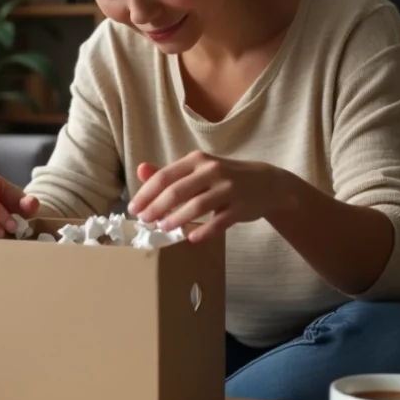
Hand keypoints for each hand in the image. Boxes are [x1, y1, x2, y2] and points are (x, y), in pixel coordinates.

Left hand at [127, 151, 289, 242]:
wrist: (267, 184)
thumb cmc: (224, 178)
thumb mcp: (198, 170)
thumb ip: (170, 173)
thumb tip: (140, 170)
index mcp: (197, 160)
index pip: (165, 177)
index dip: (146, 194)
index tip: (133, 209)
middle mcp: (212, 171)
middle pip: (177, 191)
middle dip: (157, 208)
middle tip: (145, 222)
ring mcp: (228, 188)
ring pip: (197, 206)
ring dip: (177, 219)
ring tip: (163, 228)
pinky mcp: (241, 207)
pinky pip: (219, 222)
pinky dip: (204, 231)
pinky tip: (192, 238)